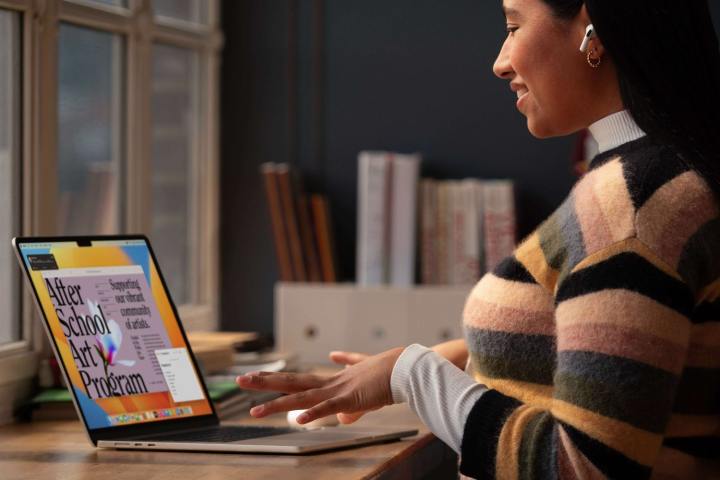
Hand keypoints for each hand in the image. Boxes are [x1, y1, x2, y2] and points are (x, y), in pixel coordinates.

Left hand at [236, 347, 404, 424]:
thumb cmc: (387, 377)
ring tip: (255, 410)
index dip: (276, 379)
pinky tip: (298, 420)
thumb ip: (350, 406)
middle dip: (265, 382)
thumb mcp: (364, 396)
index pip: (297, 380)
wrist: (404, 367)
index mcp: (331, 381)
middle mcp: (329, 383)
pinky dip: (313, 414)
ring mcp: (337, 390)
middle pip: (291, 382)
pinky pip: (327, 408)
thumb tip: (342, 418)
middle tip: (241, 380)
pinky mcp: (350, 398)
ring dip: (277, 405)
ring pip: (301, 397)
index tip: (257, 376)